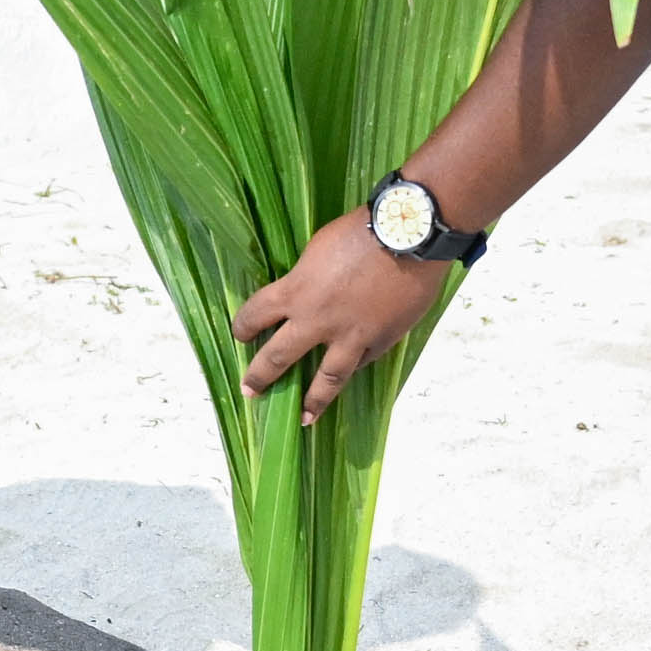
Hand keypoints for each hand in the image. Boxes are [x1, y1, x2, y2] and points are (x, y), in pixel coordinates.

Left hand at [232, 211, 454, 424]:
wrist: (409, 236)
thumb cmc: (360, 232)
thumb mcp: (318, 249)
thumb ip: (307, 277)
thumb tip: (306, 290)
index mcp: (295, 291)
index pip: (255, 315)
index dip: (243, 326)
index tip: (241, 335)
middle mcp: (317, 321)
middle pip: (278, 356)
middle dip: (260, 376)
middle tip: (250, 390)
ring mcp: (351, 336)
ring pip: (327, 378)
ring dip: (313, 401)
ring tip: (305, 418)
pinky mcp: (381, 341)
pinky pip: (362, 362)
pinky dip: (354, 369)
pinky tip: (348, 377)